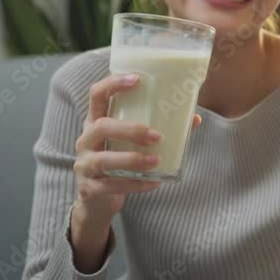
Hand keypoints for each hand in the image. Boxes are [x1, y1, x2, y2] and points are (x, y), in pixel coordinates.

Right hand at [72, 73, 200, 223]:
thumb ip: (158, 129)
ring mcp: (84, 165)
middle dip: (130, 130)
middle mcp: (85, 140)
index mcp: (96, 122)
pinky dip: (135, 184)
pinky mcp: (89, 188)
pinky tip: (153, 183)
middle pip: (101, 127)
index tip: (136, 79)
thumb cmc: (120, 161)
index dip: (113, 84)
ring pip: (103, 159)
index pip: (97, 95)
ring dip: (132, 159)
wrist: (98, 200)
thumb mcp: (131, 143)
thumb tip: (195, 118)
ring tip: (156, 160)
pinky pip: (111, 185)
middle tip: (157, 136)